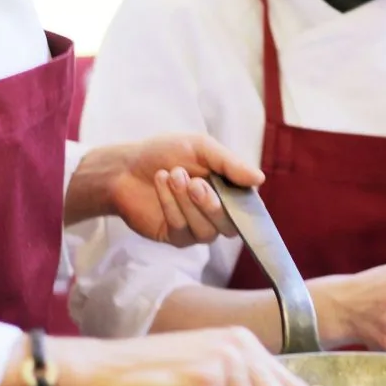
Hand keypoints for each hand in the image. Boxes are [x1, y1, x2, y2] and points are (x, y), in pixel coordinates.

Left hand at [65, 134, 263, 245]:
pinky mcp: (174, 237)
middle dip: (211, 204)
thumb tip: (260, 179)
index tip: (234, 189)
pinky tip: (161, 184)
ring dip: (186, 202)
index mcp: (228, 191)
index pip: (248, 208)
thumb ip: (230, 164)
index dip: (245, 205)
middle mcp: (215, 213)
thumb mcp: (200, 148)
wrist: (125, 165)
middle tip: (193, 182)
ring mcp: (195, 228)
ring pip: (205, 231)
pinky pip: (181, 229)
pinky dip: (170, 205)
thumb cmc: (164, 153)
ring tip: (171, 175)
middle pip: (230, 226)